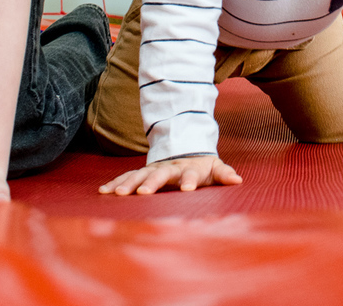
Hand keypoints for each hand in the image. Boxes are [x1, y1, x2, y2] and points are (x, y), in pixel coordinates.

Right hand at [99, 155, 241, 195]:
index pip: (189, 174)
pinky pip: (126, 177)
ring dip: (128, 184)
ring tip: (117, 194)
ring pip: (138, 175)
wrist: (184, 149)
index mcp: (187, 168)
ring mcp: (153, 169)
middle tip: (142, 193)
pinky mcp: (142, 172)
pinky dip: (115, 183)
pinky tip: (103, 192)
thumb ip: (224, 174)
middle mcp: (168, 168)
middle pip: (159, 174)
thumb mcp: (215, 168)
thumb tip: (238, 180)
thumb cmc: (201, 166)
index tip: (187, 190)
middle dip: (151, 183)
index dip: (189, 181)